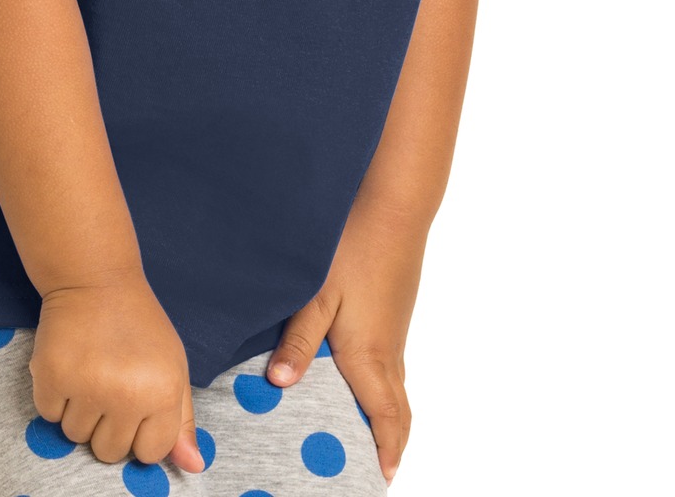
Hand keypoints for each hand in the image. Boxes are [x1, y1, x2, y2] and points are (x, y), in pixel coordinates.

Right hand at [29, 265, 204, 473]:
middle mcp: (125, 394)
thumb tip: (193, 468)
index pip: (149, 453)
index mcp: (162, 392)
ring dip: (80, 410)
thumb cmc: (140, 326)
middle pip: (108, 452)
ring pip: (76, 436)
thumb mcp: (173, 367)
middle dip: (107, 424)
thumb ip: (182, 422)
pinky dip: (55, 396)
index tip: (137, 402)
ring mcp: (85, 386)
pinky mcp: (50, 376)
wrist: (96, 279)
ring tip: (90, 369)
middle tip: (110, 381)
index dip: (141, 431)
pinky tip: (70, 364)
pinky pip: (49, 415)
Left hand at [264, 196, 427, 483]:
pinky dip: (383, 385)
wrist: (394, 204)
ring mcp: (394, 327)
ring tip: (370, 433)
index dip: (386, 449)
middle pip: (396, 408)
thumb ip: (299, 340)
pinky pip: (392, 361)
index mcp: (368, 354)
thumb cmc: (355, 247)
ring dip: (386, 413)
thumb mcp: (317, 294)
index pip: (383, 416)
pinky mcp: (394, 309)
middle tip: (378, 467)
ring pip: (396, 384)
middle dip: (389, 441)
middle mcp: (388, 348)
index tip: (383, 478)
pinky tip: (361, 376)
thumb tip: (278, 385)